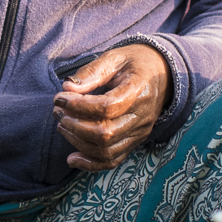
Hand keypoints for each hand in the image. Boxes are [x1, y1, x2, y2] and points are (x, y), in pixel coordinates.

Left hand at [54, 45, 169, 171]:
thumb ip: (92, 72)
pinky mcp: (135, 142)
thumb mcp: (115, 57)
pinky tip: (72, 159)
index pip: (107, 107)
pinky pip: (113, 160)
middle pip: (105, 133)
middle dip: (75, 125)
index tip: (60, 98)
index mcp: (138, 91)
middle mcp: (142, 116)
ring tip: (62, 125)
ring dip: (78, 142)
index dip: (79, 106)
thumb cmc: (135, 63)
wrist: (163, 74)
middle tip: (58, 111)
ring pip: (106, 150)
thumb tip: (67, 87)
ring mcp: (140, 132)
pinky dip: (90, 164)